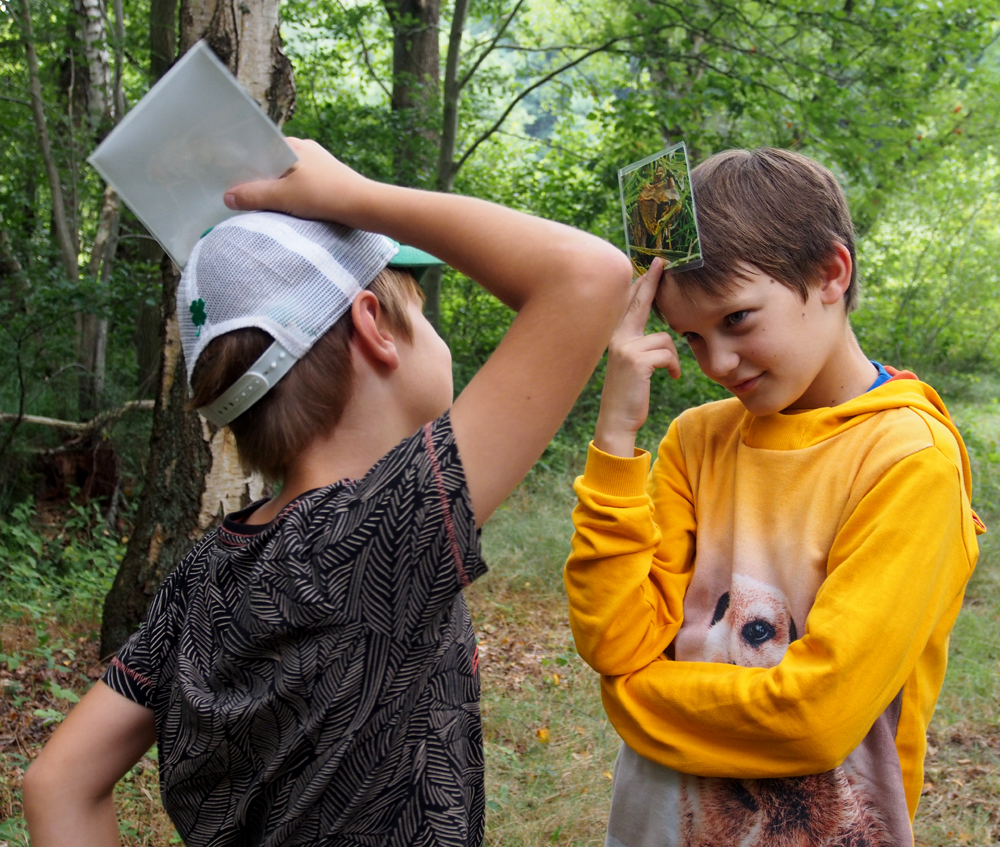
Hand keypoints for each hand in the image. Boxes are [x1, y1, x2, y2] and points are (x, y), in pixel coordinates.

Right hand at [224, 138, 374, 227]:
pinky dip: (292, 196)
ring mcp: (318, 165)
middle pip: (272, 164)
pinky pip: (302, 186)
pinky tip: (288, 209)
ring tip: (262, 205)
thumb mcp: (283, 197)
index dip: (243, 164)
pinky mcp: (328, 180)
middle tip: (241, 196)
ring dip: (276, 190)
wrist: (365, 206)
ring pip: (287, 177)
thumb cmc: (324, 195)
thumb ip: (253, 196)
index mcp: (292, 144)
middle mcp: (305, 150)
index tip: (228, 179)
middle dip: (258, 180)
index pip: (259, 150)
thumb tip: (227, 197)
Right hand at [593, 259, 680, 456]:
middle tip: (663, 261)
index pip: (630, 303)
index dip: (643, 283)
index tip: (654, 264)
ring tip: (670, 373)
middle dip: (652, 281)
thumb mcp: (632, 365)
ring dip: (673, 357)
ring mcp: (624, 348)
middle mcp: (616, 338)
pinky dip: (675, 367)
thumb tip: (660, 330)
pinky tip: (672, 378)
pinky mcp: (636, 361)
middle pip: (639, 303)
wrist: (617, 421)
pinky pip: (668, 353)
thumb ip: (640, 345)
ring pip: (666, 338)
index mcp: (616, 337)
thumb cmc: (630, 394)